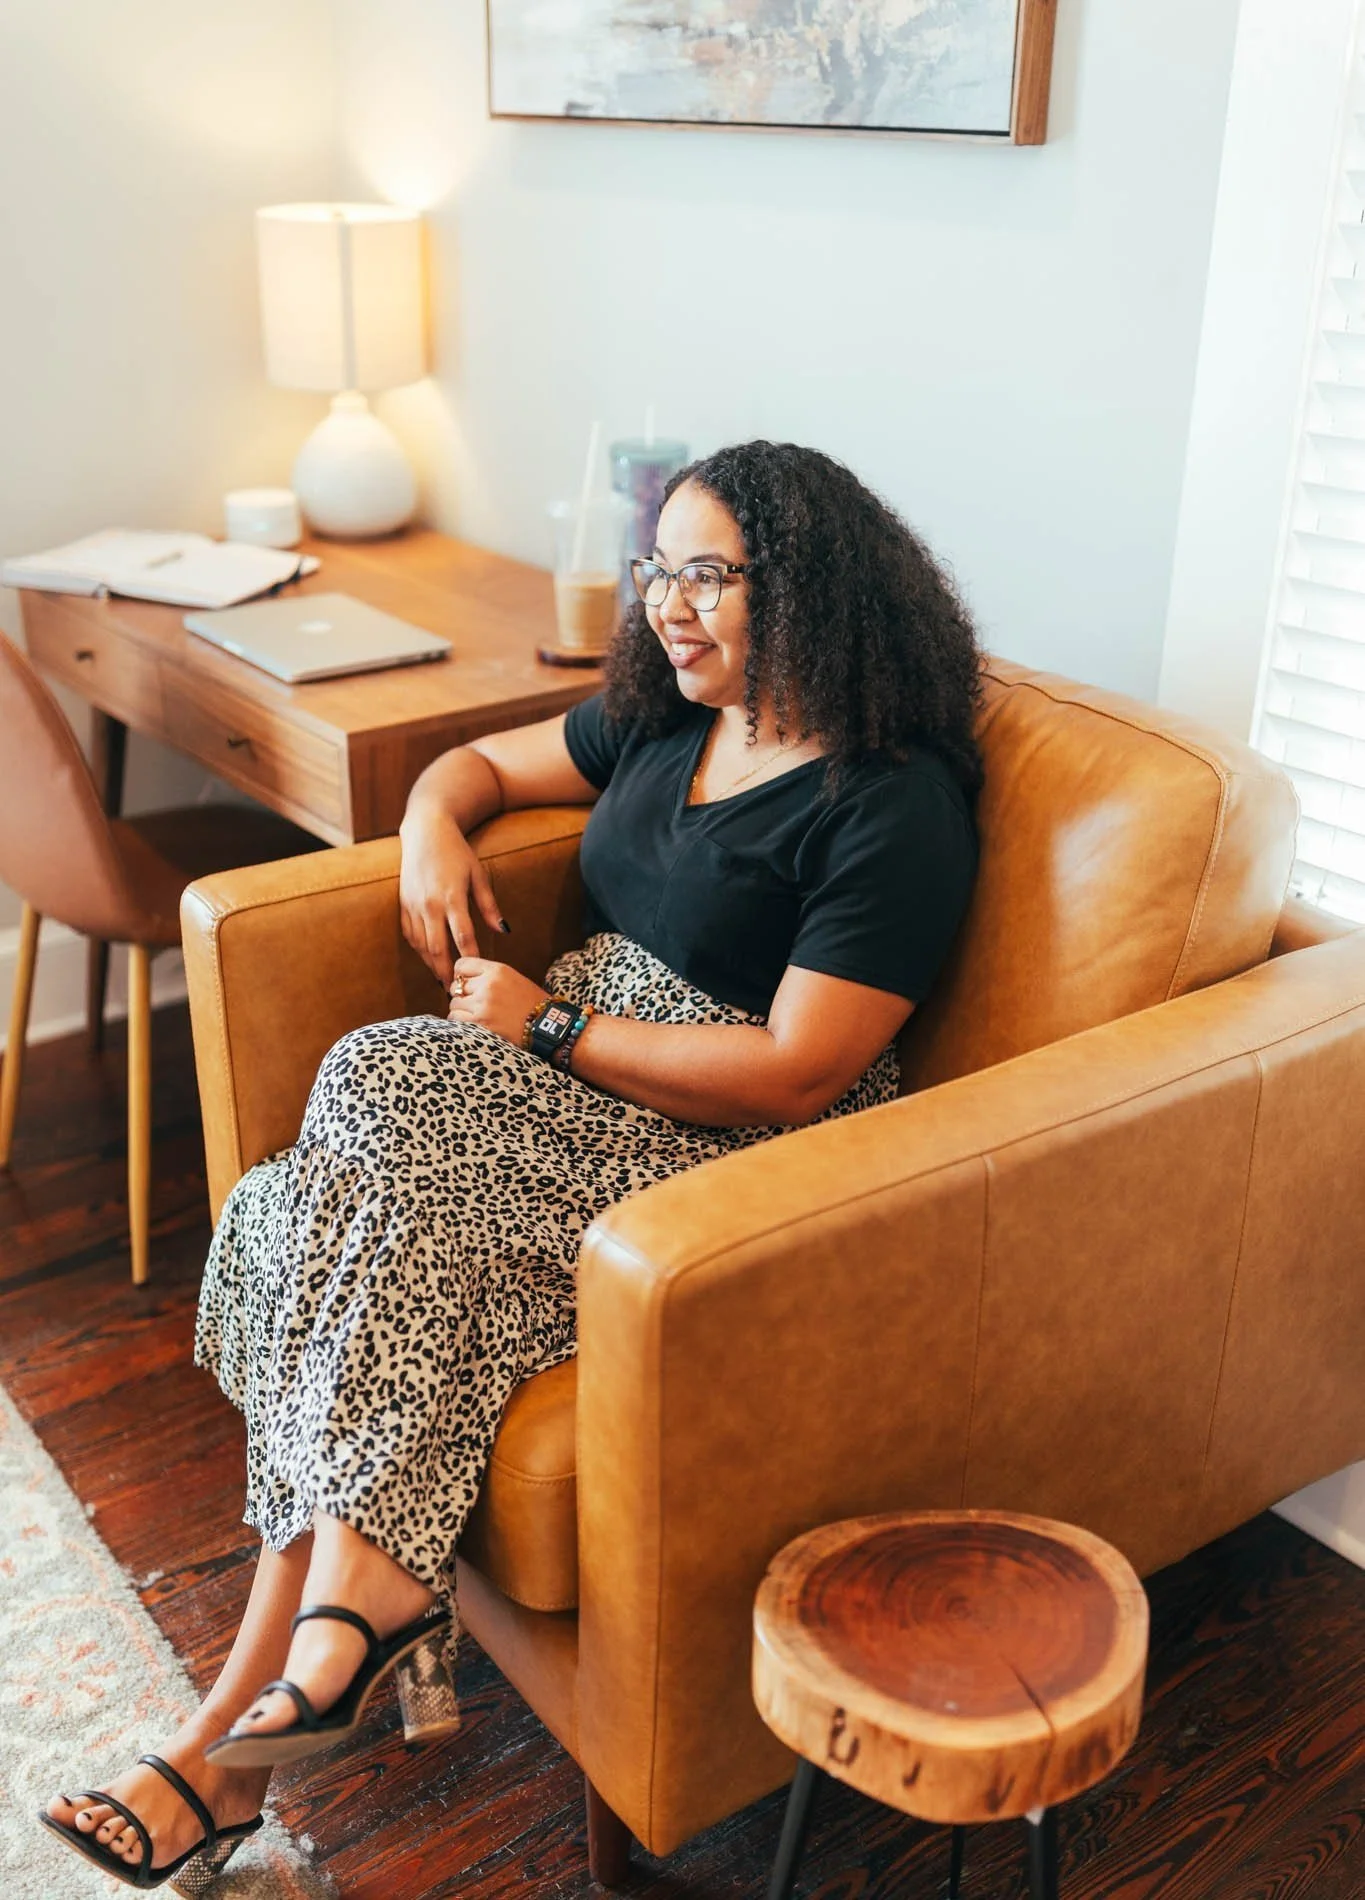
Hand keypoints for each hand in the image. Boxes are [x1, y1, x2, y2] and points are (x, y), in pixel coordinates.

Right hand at [399, 804, 508, 989]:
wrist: (425, 832)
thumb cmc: (456, 852)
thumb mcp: (478, 875)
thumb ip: (489, 906)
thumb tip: (503, 931)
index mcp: (451, 897)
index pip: (463, 937)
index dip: (471, 959)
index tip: (477, 977)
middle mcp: (429, 904)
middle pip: (437, 948)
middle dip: (446, 972)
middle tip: (456, 992)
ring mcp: (413, 905)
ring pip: (421, 945)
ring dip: (431, 965)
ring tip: (442, 981)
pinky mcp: (402, 904)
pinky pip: (409, 934)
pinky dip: (419, 950)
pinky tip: (428, 960)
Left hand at [447, 957, 548, 1046]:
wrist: (547, 1025)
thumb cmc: (532, 1003)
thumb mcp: (512, 978)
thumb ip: (488, 975)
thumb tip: (462, 980)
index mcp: (497, 970)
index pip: (461, 965)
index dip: (461, 975)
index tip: (466, 984)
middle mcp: (488, 985)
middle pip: (456, 986)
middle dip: (462, 995)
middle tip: (475, 1003)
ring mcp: (483, 1005)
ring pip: (454, 1003)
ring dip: (461, 1010)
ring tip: (477, 1014)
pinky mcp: (480, 1023)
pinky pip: (455, 1019)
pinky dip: (461, 1022)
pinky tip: (474, 1023)